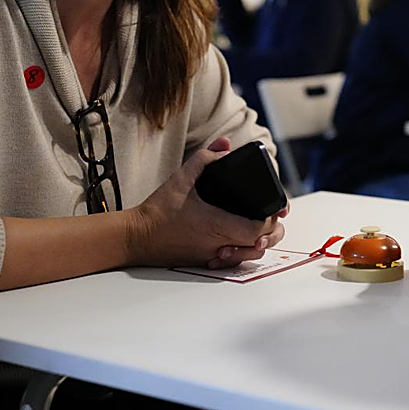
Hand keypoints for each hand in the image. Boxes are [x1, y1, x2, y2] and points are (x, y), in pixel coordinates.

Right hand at [127, 137, 286, 268]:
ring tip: (256, 231)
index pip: (257, 229)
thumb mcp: (181, 178)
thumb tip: (224, 146)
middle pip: (261, 245)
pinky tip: (236, 243)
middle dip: (271, 233)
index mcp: (216, 224)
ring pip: (249, 257)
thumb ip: (205, 159)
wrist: (136, 237)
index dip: (271, 219)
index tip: (272, 208)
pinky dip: (241, 254)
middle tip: (269, 218)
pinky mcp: (206, 263)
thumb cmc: (158, 210)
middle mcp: (218, 244)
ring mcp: (212, 257)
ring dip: (257, 245)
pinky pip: (233, 263)